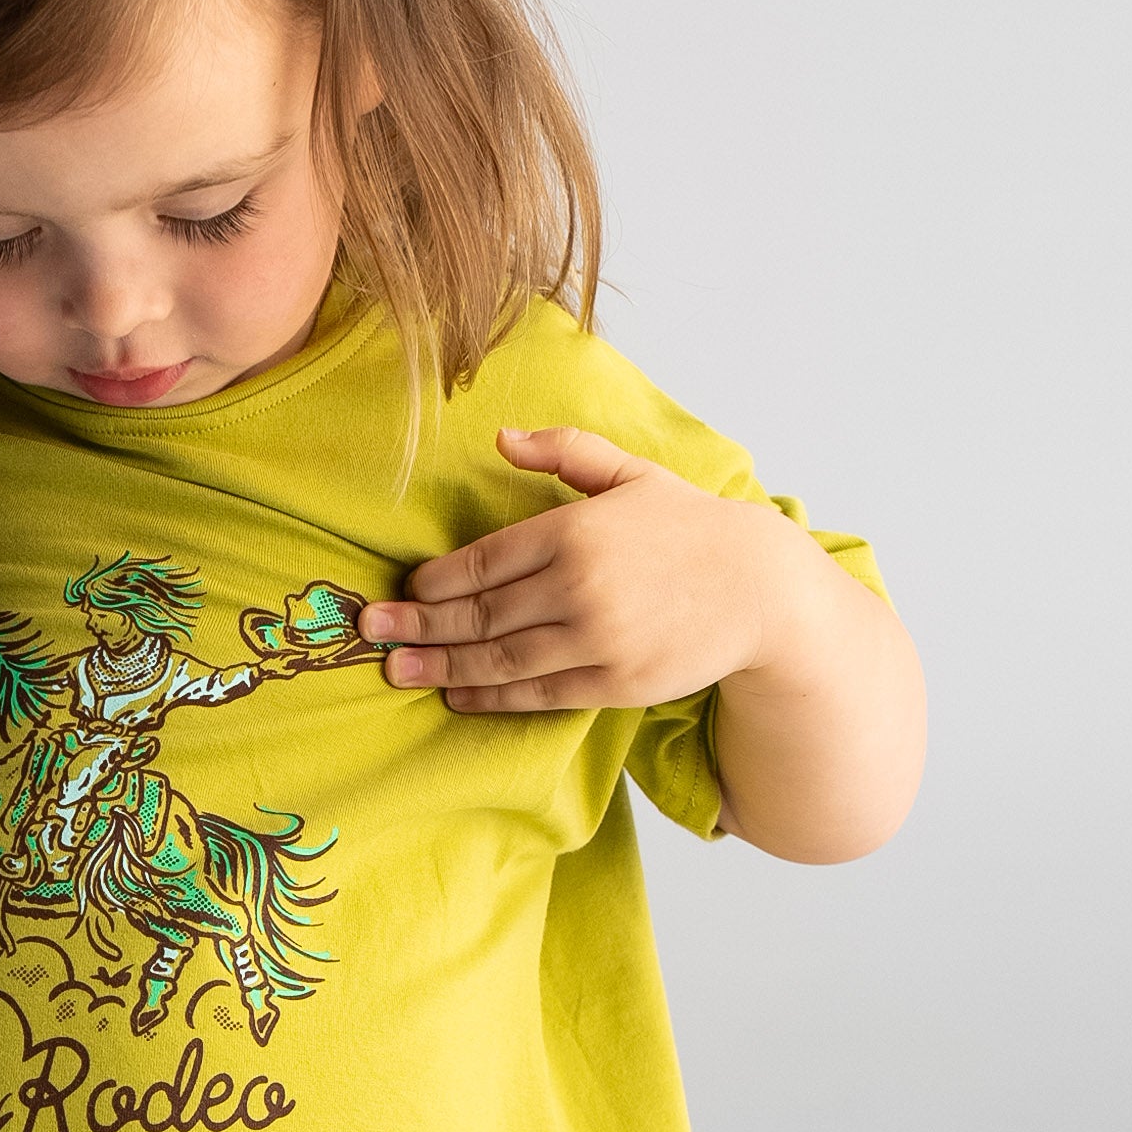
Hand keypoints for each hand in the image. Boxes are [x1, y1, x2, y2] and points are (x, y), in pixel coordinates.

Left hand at [358, 426, 802, 713]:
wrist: (761, 590)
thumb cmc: (690, 528)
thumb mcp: (631, 473)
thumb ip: (565, 451)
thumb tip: (502, 437)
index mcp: (574, 530)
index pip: (482, 561)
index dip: (434, 582)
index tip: (404, 591)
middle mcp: (579, 586)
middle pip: (479, 613)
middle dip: (418, 626)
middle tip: (370, 633)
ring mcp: (596, 638)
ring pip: (500, 658)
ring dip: (441, 666)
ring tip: (396, 670)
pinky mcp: (613, 681)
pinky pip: (537, 692)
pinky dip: (491, 695)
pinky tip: (457, 693)